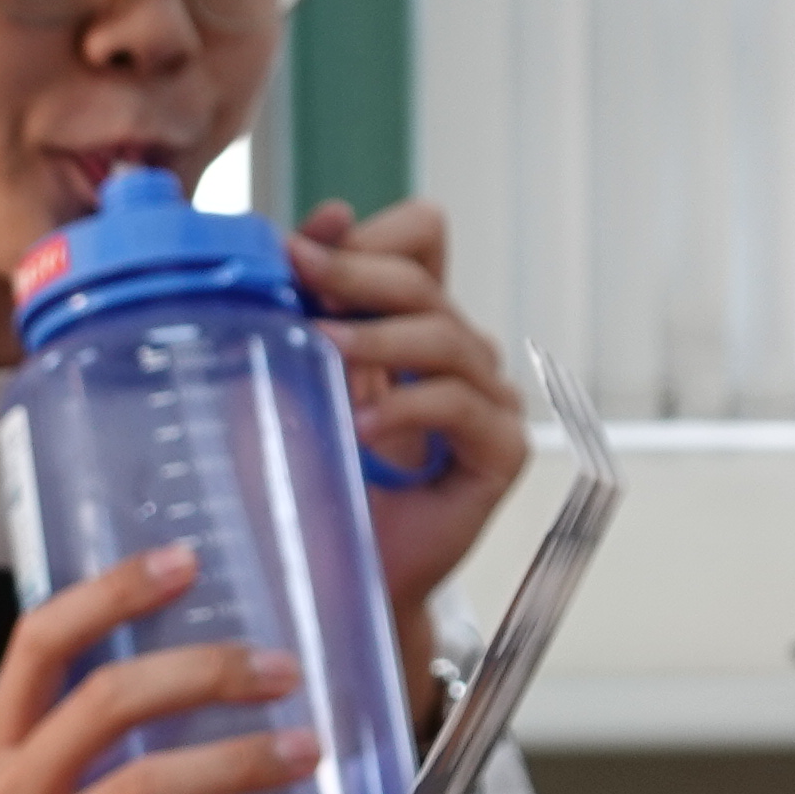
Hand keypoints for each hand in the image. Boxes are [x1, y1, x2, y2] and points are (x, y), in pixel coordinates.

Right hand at [0, 545, 308, 793]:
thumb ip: (59, 749)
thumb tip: (171, 685)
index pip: (40, 645)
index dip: (110, 594)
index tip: (183, 563)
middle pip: (106, 706)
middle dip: (201, 675)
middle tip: (280, 671)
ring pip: (135, 792)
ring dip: (231, 763)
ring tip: (301, 751)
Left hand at [286, 197, 528, 653]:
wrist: (341, 576)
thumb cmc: (314, 481)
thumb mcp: (294, 379)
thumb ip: (308, 304)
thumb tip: (321, 217)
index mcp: (410, 322)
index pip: (418, 239)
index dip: (365, 238)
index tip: (295, 253)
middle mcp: (457, 352)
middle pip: (423, 280)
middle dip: (356, 274)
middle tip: (300, 278)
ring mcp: (486, 399)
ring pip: (443, 336)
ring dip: (376, 341)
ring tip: (322, 358)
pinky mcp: (500, 451)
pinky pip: (460, 405)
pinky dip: (406, 409)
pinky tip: (361, 427)